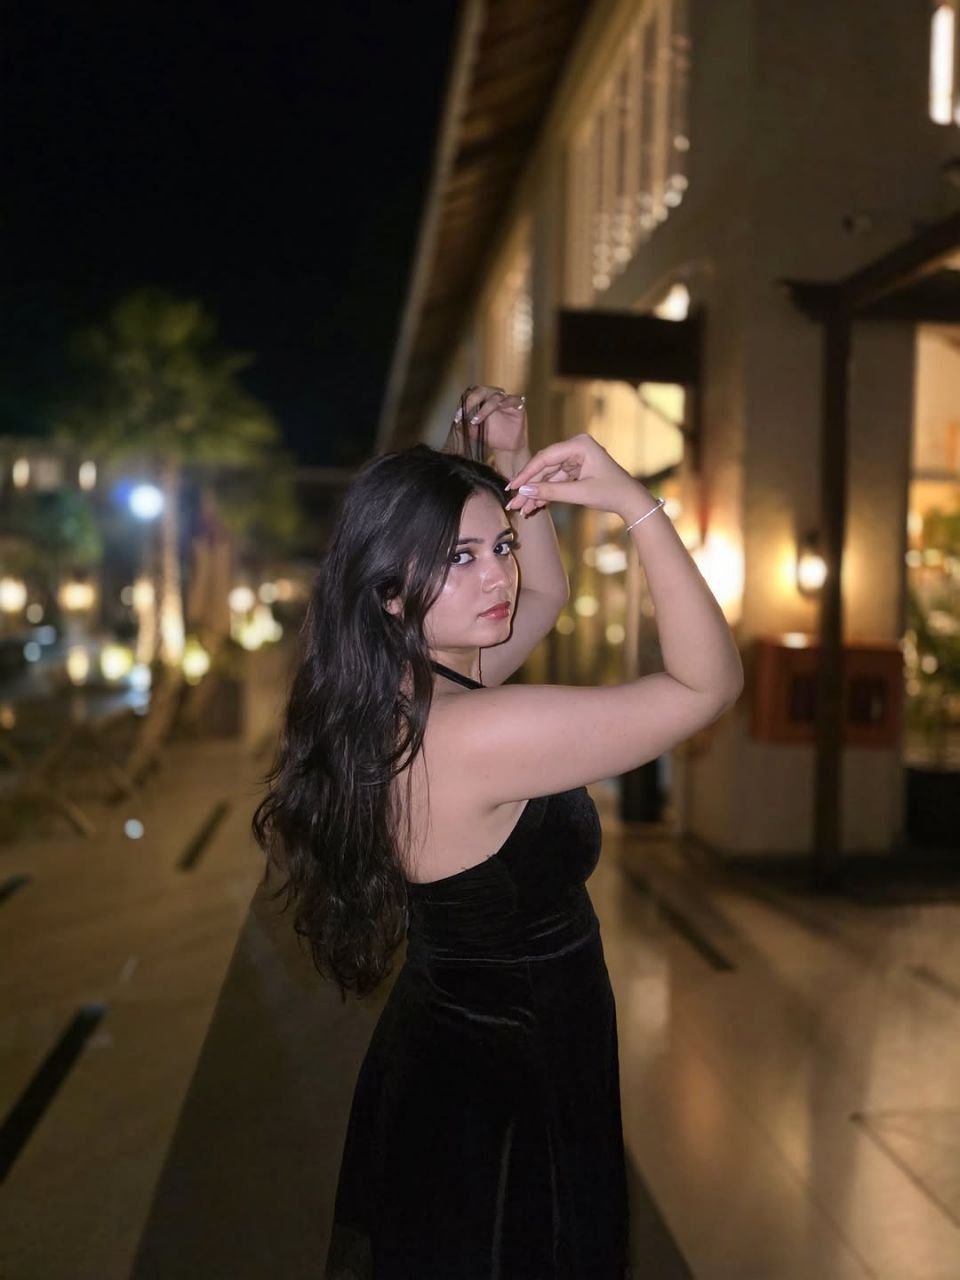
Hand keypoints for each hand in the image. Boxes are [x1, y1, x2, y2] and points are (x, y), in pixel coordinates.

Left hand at [453, 385, 525, 454]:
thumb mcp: (475, 432)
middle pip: (482, 390)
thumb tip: (456, 422)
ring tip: (476, 420)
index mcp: (483, 399)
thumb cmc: (492, 437)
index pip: (472, 393)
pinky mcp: (518, 405)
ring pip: (495, 396)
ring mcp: (507, 400)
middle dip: (472, 400)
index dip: (464, 403)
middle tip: (464, 412)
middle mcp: (494, 397)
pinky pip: (513, 399)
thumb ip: (466, 425)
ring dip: (484, 408)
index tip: (457, 417)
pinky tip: (498, 410)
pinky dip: (505, 403)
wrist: (507, 448)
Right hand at [503, 433, 644, 520]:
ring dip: (536, 493)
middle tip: (513, 502)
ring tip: (522, 509)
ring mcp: (575, 459)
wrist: (631, 501)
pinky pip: (556, 481)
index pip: (546, 458)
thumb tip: (524, 492)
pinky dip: (546, 493)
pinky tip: (534, 506)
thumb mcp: (579, 493)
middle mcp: (576, 448)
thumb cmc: (611, 493)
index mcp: (579, 445)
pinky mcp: (576, 470)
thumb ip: (551, 491)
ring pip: (548, 476)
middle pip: (545, 467)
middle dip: (529, 487)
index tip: (513, 487)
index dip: (527, 473)